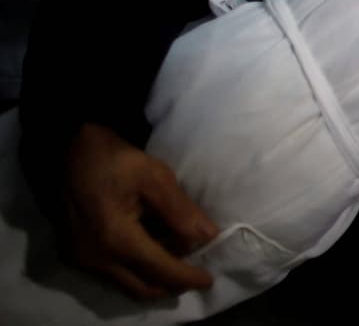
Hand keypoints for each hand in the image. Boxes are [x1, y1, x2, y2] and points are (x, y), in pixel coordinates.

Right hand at [61, 123, 216, 298]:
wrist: (69, 151)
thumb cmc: (115, 160)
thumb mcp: (155, 176)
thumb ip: (180, 210)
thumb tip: (208, 236)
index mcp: (115, 238)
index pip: (159, 269)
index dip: (186, 277)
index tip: (209, 280)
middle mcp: (95, 257)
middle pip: (142, 287)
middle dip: (172, 285)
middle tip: (195, 274)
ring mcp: (80, 259)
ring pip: (126, 282)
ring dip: (154, 277)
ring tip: (178, 258)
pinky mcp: (74, 254)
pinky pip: (111, 273)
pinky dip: (136, 268)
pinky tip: (152, 248)